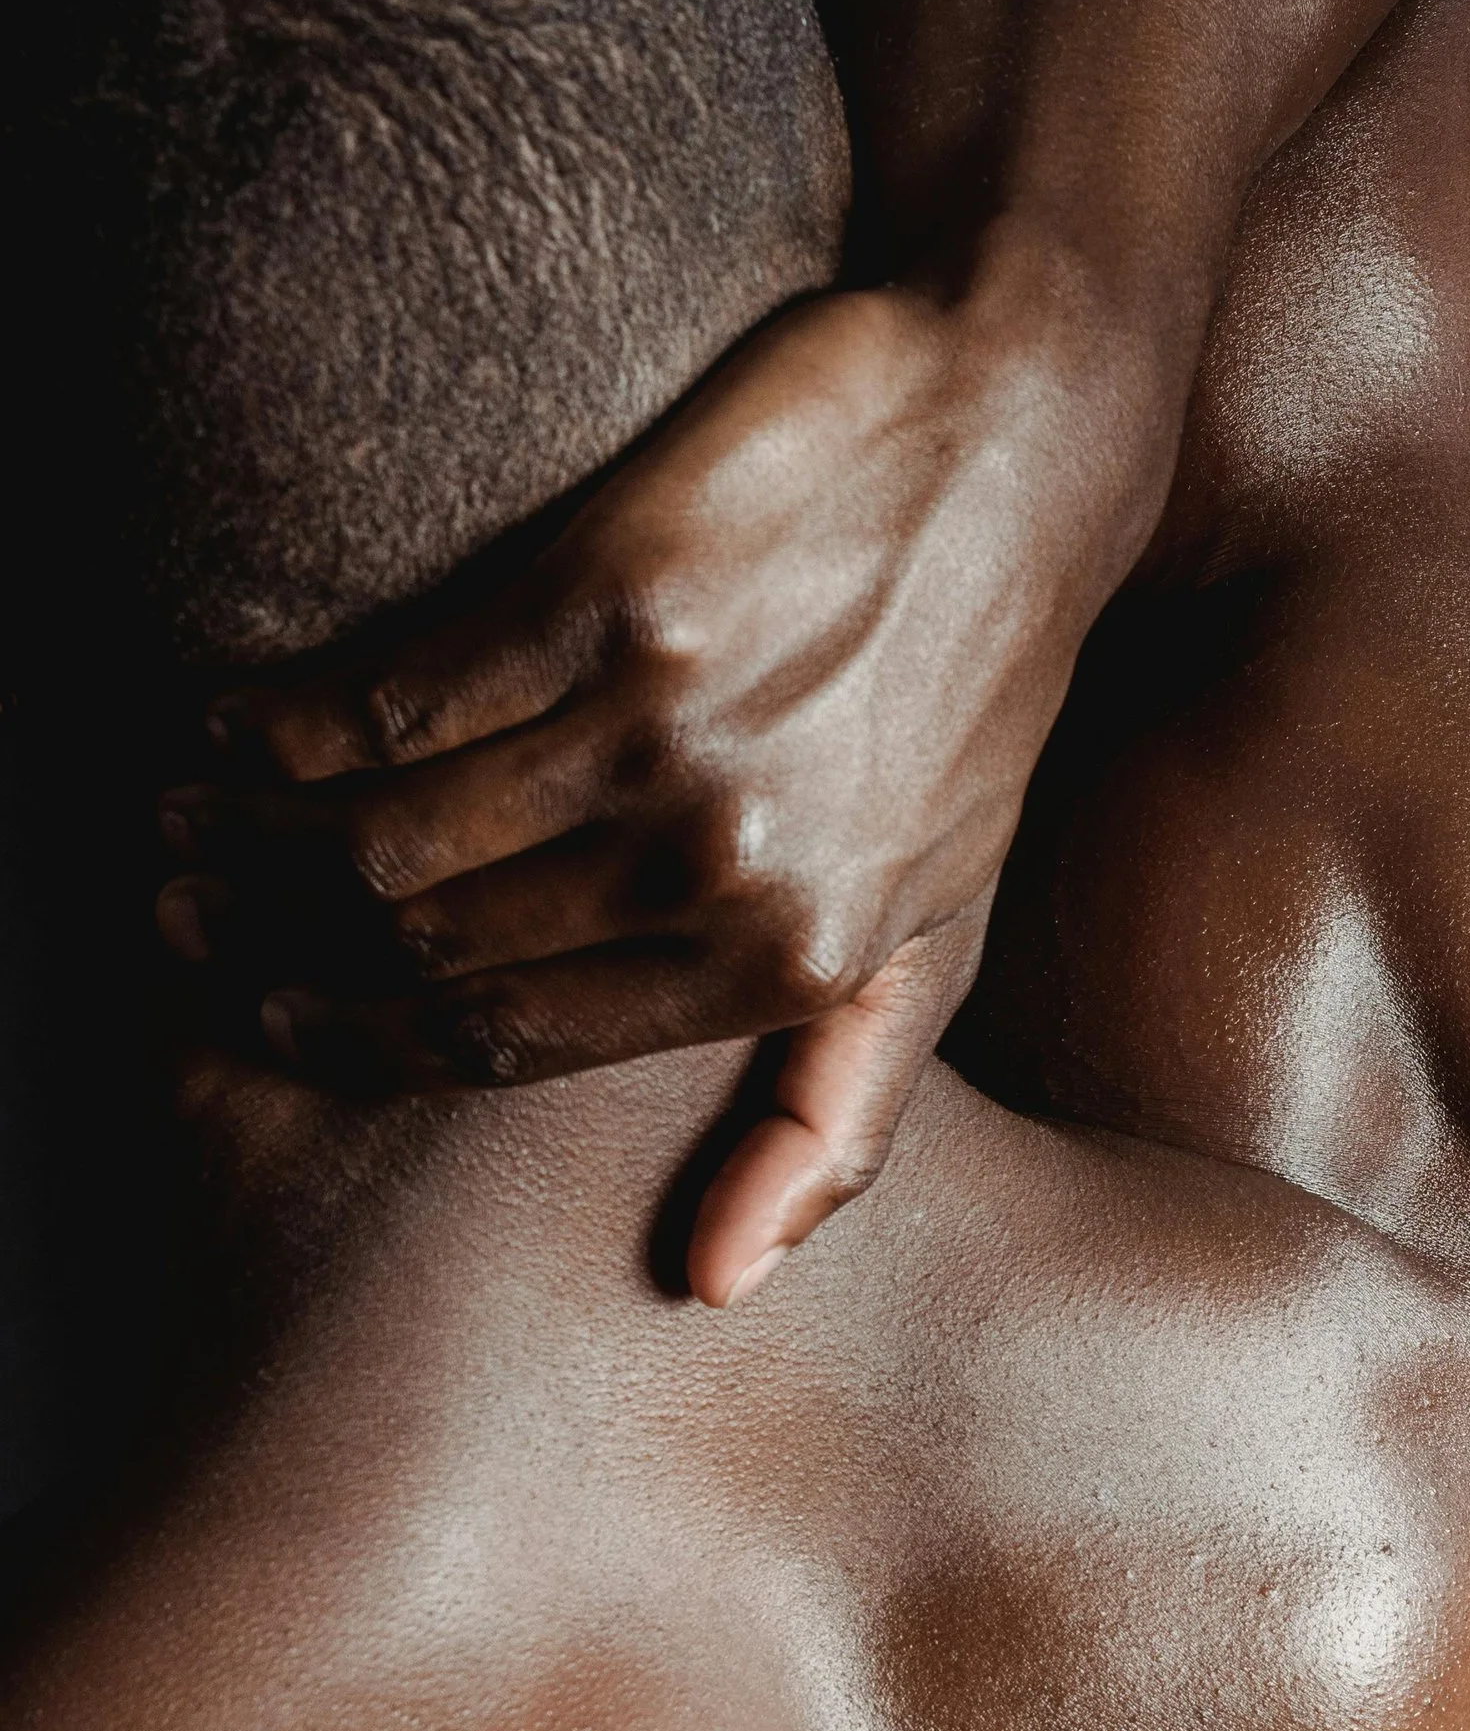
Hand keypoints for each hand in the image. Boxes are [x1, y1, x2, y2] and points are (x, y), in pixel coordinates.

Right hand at [156, 277, 1158, 1301]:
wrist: (1024, 444)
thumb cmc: (973, 695)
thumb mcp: (941, 930)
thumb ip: (834, 1112)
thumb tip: (713, 1287)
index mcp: (788, 964)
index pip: (511, 1042)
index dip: (363, 1035)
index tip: (267, 1011)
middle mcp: (722, 866)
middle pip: (430, 940)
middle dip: (277, 935)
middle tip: (185, 907)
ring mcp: (669, 733)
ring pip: (391, 828)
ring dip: (253, 828)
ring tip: (184, 811)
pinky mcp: (619, 597)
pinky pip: (402, 693)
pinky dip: (292, 713)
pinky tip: (240, 711)